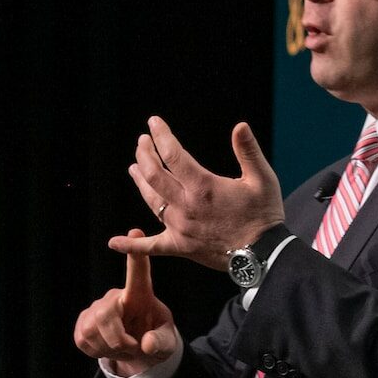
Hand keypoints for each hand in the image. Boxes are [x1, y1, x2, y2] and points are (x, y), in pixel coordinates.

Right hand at [73, 238, 179, 377]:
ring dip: (110, 347)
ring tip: (123, 347)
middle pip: (105, 313)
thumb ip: (161, 342)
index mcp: (140, 295)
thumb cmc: (155, 340)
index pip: (138, 272)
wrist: (137, 354)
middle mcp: (116, 296)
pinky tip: (109, 348)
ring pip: (92, 328)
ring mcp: (96, 308)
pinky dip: (98, 351)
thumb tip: (147, 344)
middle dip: (118, 339)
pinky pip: (84, 338)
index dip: (136, 256)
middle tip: (132, 347)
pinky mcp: (82, 323)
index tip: (135, 230)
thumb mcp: (167, 343)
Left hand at [111, 117, 284, 271]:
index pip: (173, 155)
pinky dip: (131, 244)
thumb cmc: (264, 215)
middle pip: (154, 175)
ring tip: (134, 167)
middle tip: (142, 142)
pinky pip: (150, 247)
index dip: (161, 136)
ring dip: (140, 182)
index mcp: (204, 187)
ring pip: (151, 201)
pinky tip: (113, 242)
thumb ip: (248, 151)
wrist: (262, 254)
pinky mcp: (179, 246)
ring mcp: (180, 228)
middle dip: (145, 154)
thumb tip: (240, 126)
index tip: (153, 122)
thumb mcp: (263, 179)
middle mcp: (186, 206)